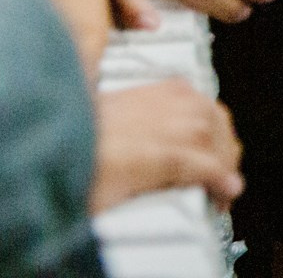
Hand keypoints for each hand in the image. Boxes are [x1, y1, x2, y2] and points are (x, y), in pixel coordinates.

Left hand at [90, 80, 242, 212]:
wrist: (57, 131)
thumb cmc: (85, 165)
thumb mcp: (124, 197)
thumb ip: (163, 195)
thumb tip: (184, 197)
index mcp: (174, 153)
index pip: (217, 170)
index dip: (223, 186)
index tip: (223, 194)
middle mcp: (180, 121)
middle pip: (222, 141)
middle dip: (225, 163)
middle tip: (218, 182)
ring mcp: (173, 99)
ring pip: (216, 117)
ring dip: (218, 138)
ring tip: (211, 155)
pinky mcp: (161, 85)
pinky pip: (198, 97)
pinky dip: (203, 114)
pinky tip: (195, 124)